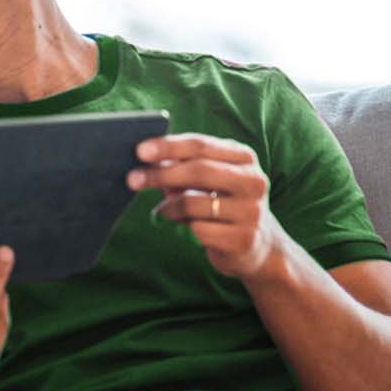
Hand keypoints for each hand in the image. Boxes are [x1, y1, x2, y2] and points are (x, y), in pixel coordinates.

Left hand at [129, 133, 288, 279]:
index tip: (140, 151)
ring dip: (169, 206)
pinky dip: (183, 225)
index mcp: (244, 158)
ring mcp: (252, 211)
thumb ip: (181, 166)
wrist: (257, 246)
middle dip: (161, 174)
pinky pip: (199, 229)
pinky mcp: (243, 239)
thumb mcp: (208, 179)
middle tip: (132, 179)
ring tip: (161, 209)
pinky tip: (180, 224)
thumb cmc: (222, 203)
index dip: (168, 146)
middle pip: (198, 170)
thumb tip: (145, 158)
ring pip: (195, 203)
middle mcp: (253, 181)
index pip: (201, 145)